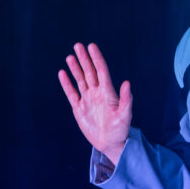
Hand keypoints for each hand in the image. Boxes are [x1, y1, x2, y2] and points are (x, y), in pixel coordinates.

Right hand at [58, 42, 131, 164]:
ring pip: (80, 80)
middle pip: (89, 72)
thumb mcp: (125, 115)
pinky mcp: (79, 108)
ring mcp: (87, 99)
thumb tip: (127, 82)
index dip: (96, 58)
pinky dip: (66, 84)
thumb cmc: (121, 129)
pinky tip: (62, 74)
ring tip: (70, 56)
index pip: (101, 70)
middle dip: (84, 59)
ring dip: (75, 68)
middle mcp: (97, 93)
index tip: (91, 46)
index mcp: (108, 92)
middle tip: (78, 45)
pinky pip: (71, 93)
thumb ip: (126, 99)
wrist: (110, 143)